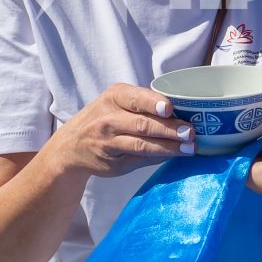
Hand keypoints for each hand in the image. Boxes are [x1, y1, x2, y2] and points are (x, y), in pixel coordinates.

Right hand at [45, 83, 194, 179]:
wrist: (70, 146)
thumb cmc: (103, 117)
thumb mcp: (115, 101)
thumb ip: (142, 103)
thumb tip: (182, 110)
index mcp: (113, 97)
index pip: (135, 99)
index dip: (153, 103)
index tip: (169, 108)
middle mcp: (108, 120)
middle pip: (142, 125)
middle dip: (169, 129)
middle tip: (190, 132)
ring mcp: (109, 143)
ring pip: (142, 145)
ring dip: (169, 147)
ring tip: (189, 147)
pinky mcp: (113, 163)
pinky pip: (140, 160)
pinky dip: (159, 158)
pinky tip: (174, 155)